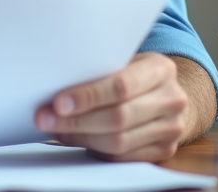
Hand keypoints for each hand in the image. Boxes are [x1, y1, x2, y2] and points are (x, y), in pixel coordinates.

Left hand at [34, 52, 188, 161]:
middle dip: (77, 120)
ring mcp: (171, 128)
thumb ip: (99, 70)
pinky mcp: (164, 150)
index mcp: (160, 69)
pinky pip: (122, 157)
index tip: (58, 102)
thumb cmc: (134, 74)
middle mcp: (171, 99)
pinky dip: (94, 149)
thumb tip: (55, 89)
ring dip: (81, 137)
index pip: (121, 86)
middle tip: (46, 118)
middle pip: (118, 117)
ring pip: (119, 141)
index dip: (88, 96)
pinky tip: (76, 138)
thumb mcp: (124, 60)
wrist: (166, 94)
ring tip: (56, 129)